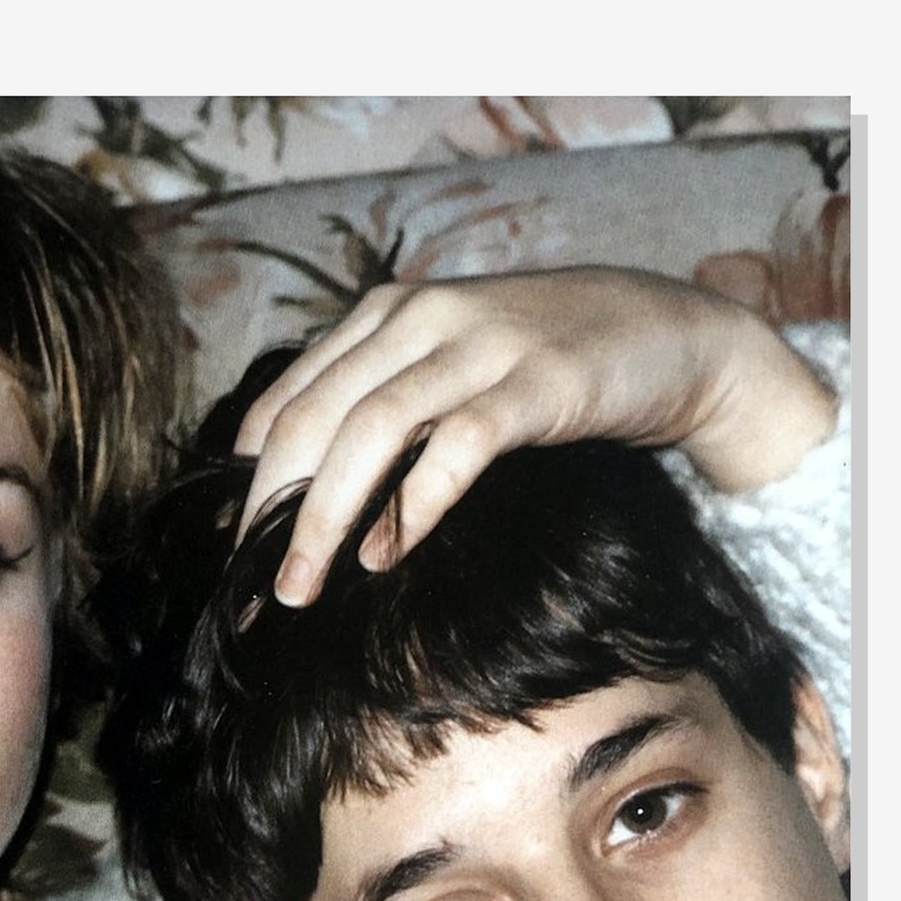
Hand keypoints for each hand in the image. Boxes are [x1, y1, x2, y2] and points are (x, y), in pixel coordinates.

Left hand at [232, 268, 836, 603]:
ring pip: (371, 431)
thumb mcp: (449, 368)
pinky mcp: (537, 382)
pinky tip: (386, 554)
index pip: (290, 397)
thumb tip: (300, 493)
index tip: (231, 547)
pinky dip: (413, 504)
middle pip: (316, 417)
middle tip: (251, 586)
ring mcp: (480, 345)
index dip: (250, 477)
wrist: (669, 335)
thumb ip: (381, 407)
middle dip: (271, 507)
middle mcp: (422, 317)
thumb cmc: (546, 366)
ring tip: (298, 586)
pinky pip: (456, 446)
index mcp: (387, 314)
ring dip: (323, 516)